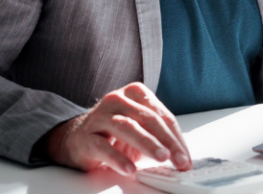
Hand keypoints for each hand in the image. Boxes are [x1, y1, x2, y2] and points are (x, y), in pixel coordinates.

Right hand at [45, 82, 191, 175]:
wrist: (77, 137)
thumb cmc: (113, 132)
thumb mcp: (139, 128)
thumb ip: (159, 136)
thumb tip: (182, 156)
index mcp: (135, 93)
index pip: (161, 114)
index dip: (176, 136)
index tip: (185, 156)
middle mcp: (117, 100)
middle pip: (147, 118)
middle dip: (166, 140)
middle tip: (178, 158)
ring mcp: (100, 116)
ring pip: (127, 127)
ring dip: (147, 143)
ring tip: (161, 157)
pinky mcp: (86, 136)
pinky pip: (103, 147)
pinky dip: (119, 159)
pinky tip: (130, 169)